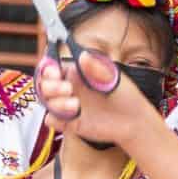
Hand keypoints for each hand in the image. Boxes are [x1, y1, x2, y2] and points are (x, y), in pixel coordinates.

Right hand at [35, 49, 152, 144]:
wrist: (133, 122)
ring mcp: (66, 105)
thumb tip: (83, 55)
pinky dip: (54, 119)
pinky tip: (70, 118)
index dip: (48, 68)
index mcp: (73, 73)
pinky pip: (51, 120)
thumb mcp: (113, 78)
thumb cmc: (124, 95)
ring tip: (76, 105)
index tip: (56, 71)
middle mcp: (66, 88)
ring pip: (46, 102)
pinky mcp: (69, 122)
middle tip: (68, 89)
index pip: (51, 67)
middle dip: (50, 86)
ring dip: (56, 103)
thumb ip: (97, 68)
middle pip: (43, 84)